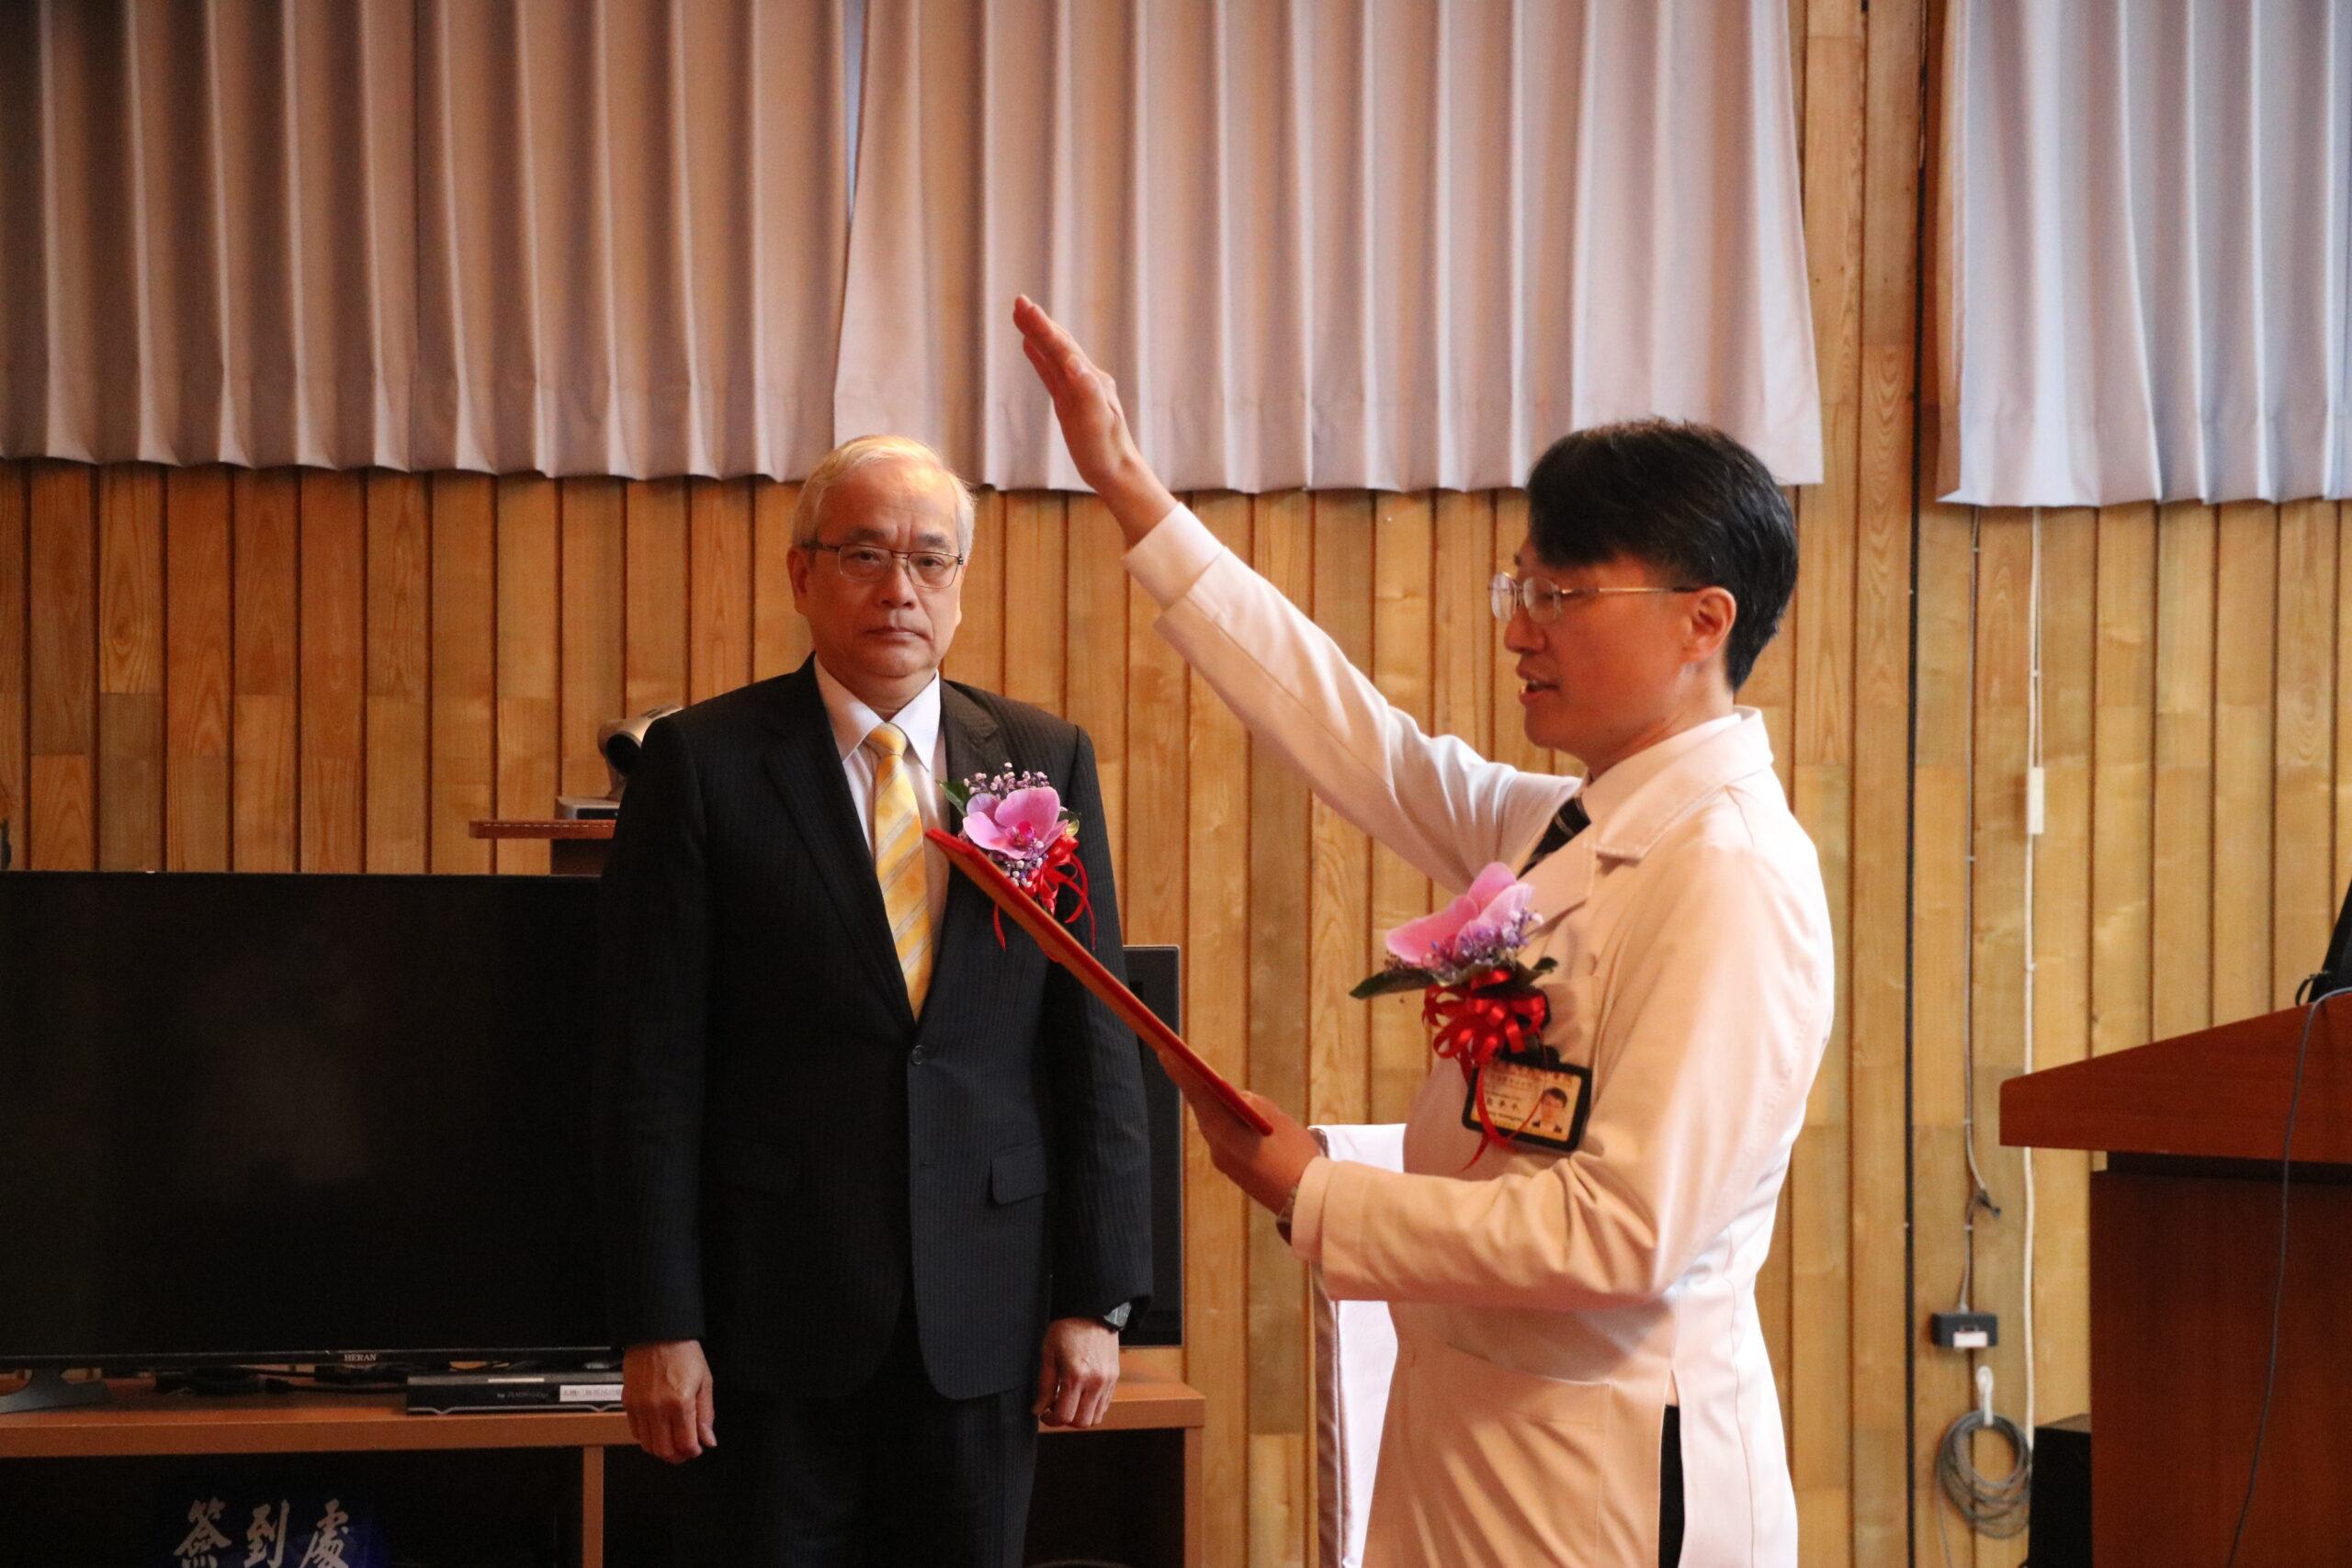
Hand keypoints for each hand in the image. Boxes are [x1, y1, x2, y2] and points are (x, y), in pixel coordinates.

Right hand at [623, 1338, 716, 1463]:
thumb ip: (706, 1414)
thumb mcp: (705, 1381)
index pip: (685, 1444)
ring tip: (672, 1441)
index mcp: (680, 1403)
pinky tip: (658, 1429)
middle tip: (685, 1450)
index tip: (698, 1447)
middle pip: (664, 1451)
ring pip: (648, 1445)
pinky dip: (647, 1437)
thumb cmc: (682, 1353)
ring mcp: (640, 1407)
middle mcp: (657, 1408)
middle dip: (677, 1456)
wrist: (657, 1334)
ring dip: (661, 1449)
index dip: (694, 1451)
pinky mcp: (628, 1403)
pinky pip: (635, 1432)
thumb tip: (708, 1439)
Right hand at [1012, 295, 1177, 542]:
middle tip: (1019, 301)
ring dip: (1038, 334)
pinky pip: (1051, 372)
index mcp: (1090, 380)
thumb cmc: (1106, 450)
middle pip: (1058, 344)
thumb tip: (1073, 363)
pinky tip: (1030, 346)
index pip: (1063, 347)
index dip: (1043, 326)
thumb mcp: (1096, 422)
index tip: (1025, 306)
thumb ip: (1087, 390)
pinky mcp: (1069, 400)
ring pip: (1053, 354)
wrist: (1116, 470)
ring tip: (1021, 314)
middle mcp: (1085, 378)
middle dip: (1038, 322)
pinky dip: (1040, 356)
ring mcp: (1077, 388)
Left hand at [1034, 1316, 1121, 1427]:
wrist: (1092, 1310)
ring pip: (1096, 1417)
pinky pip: (1105, 1405)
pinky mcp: (1115, 1377)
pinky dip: (1092, 1407)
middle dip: (1066, 1421)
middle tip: (1055, 1409)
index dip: (1051, 1420)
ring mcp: (1108, 1381)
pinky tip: (1081, 1395)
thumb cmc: (1067, 1328)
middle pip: (1082, 1422)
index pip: (1064, 1416)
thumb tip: (1038, 1409)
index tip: (1044, 1414)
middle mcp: (1095, 1382)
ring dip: (1080, 1416)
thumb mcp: (1048, 1353)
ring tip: (1069, 1402)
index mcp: (1076, 1375)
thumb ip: (1045, 1385)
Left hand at [1151, 1047, 1320, 1214]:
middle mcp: (1216, 1146)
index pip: (1196, 1093)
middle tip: (1180, 1060)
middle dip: (1194, 1085)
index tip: (1163, 1051)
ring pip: (1214, 1123)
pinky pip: (1225, 1137)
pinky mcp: (1234, 1170)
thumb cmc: (1292, 1154)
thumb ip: (1248, 1101)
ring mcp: (1223, 1161)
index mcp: (1222, 1131)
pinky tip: (1231, 1113)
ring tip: (1205, 1081)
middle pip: (1202, 1108)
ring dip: (1211, 1103)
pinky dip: (1226, 1121)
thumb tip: (1231, 1097)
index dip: (1180, 1070)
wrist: (1305, 1199)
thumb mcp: (1273, 1117)